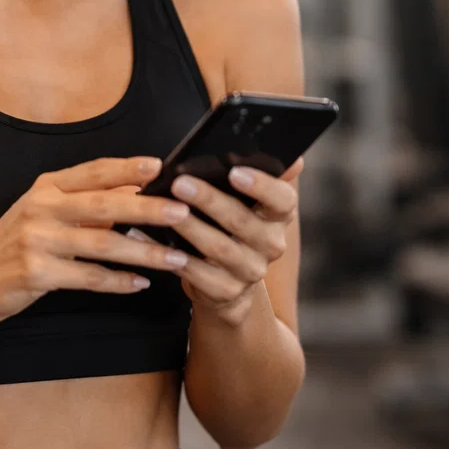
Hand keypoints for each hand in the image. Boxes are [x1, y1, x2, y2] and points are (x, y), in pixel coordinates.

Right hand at [0, 157, 195, 327]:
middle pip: (104, 205)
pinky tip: (140, 283)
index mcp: (46, 188)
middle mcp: (41, 208)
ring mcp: (38, 241)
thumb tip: (136, 192)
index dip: (127, 168)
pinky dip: (117, 281)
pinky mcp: (36, 273)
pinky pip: (87, 277)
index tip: (160, 167)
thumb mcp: (43, 213)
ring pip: (103, 244)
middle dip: (148, 209)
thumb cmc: (13, 245)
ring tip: (175, 258)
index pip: (93, 171)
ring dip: (143, 252)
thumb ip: (85, 202)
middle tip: (183, 211)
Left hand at [168, 158, 303, 324]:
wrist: (227, 281)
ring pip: (220, 249)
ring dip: (190, 228)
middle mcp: (271, 245)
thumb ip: (258, 175)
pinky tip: (158, 245)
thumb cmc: (232, 227)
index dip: (262, 186)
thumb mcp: (248, 202)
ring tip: (164, 211)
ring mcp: (250, 271)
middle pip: (243, 222)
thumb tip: (290, 157)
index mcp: (278, 217)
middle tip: (180, 182)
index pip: (283, 200)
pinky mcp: (227, 291)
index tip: (235, 171)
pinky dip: (178, 260)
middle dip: (210, 200)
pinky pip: (200, 276)